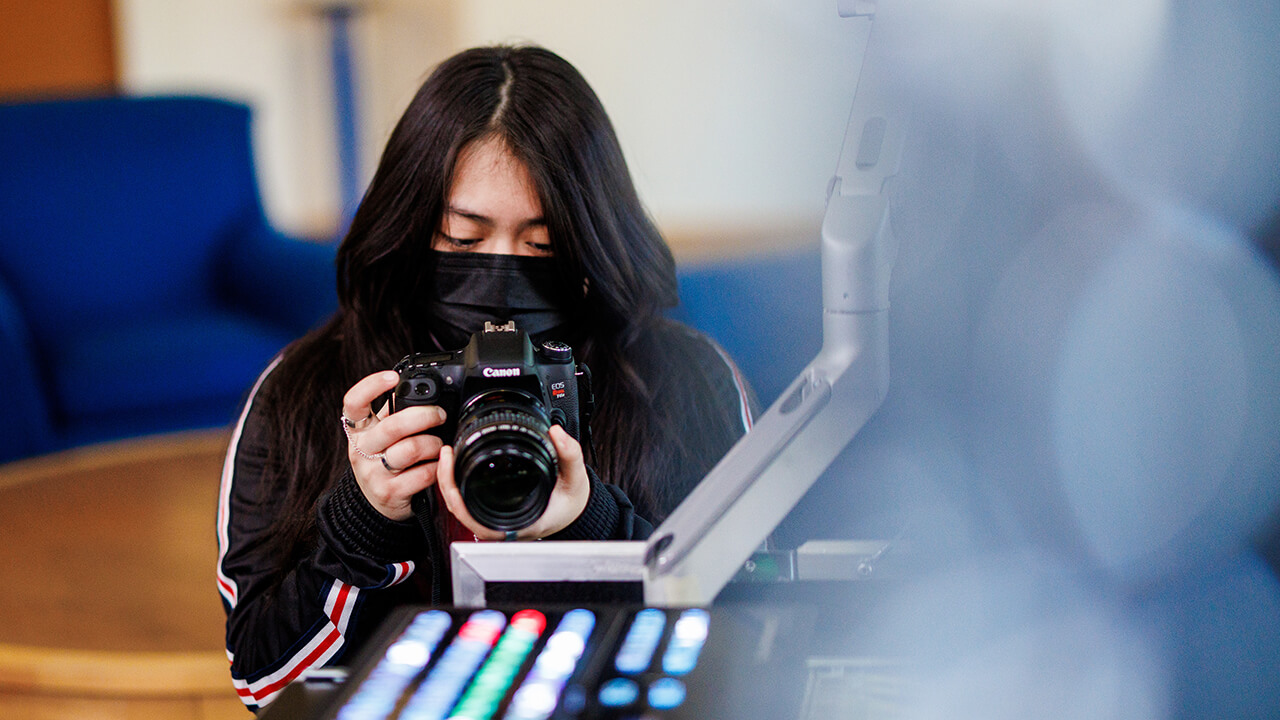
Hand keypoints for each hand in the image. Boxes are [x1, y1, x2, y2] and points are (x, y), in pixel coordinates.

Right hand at [341, 370, 447, 520]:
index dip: (371, 386)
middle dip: (425, 416)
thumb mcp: (379, 434)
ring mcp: (373, 473)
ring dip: (433, 444)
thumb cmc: (382, 459)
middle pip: (393, 426)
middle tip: (440, 415)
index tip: (392, 377)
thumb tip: (417, 385)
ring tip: (439, 445)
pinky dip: (436, 466)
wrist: (373, 503)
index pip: (353, 403)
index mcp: (358, 430)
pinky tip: (437, 464)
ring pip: (410, 450)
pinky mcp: (389, 493)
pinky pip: (422, 474)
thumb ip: (393, 411)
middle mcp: (360, 450)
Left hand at [436, 424, 589, 539]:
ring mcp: (494, 522)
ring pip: (460, 506)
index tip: (451, 464)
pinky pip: (467, 502)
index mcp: (515, 525)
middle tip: (447, 452)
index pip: (472, 515)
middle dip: (445, 480)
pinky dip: (458, 485)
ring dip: (449, 482)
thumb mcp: (575, 478)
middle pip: (459, 509)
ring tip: (448, 455)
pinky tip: (457, 466)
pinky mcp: (492, 513)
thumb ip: (569, 455)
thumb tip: (557, 433)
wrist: (575, 513)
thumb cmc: (571, 503)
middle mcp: (500, 528)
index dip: (455, 492)